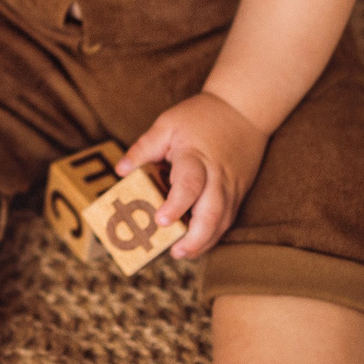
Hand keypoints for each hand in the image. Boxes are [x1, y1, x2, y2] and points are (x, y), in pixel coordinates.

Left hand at [117, 91, 267, 258]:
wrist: (242, 109)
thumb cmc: (200, 116)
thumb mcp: (167, 124)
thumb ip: (144, 148)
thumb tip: (120, 171)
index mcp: (195, 157)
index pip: (189, 184)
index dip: (175, 205)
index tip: (160, 221)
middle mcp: (217, 176)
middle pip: (212, 212)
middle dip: (195, 237)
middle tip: (176, 252)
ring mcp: (231, 186)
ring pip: (223, 220)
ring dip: (206, 241)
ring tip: (184, 253)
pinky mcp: (238, 192)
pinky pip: (228, 218)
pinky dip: (214, 234)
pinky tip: (198, 243)